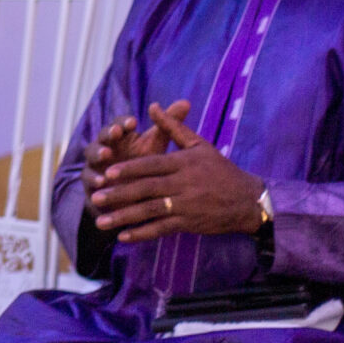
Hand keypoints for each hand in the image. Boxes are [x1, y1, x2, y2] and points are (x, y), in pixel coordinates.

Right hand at [79, 109, 174, 199]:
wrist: (132, 197)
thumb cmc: (145, 166)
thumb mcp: (156, 146)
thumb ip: (168, 126)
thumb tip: (186, 102)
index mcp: (120, 137)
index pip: (119, 124)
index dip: (125, 123)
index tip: (134, 122)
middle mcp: (105, 146)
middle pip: (103, 135)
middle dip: (108, 133)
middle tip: (116, 132)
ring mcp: (95, 163)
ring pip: (91, 154)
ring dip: (97, 153)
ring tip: (106, 154)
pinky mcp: (90, 183)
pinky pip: (88, 179)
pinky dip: (93, 179)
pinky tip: (101, 182)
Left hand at [90, 102, 266, 241]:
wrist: (248, 200)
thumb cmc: (221, 170)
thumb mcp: (199, 145)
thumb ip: (173, 127)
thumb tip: (153, 105)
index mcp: (183, 163)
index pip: (151, 166)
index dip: (128, 170)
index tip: (106, 173)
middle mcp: (183, 185)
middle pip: (146, 189)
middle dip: (119, 194)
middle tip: (96, 197)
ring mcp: (185, 206)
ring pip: (150, 211)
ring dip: (124, 217)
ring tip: (101, 221)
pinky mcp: (189, 223)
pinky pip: (162, 229)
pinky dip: (142, 234)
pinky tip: (123, 237)